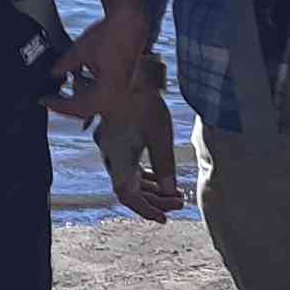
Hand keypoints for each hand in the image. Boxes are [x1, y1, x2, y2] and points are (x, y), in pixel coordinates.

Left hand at [51, 3, 154, 121]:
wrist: (131, 21)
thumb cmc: (111, 35)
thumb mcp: (80, 50)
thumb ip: (64, 65)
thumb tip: (54, 73)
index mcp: (108, 93)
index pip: (79, 108)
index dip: (59, 106)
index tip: (45, 101)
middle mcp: (117, 95)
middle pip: (87, 109)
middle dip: (67, 103)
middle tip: (50, 99)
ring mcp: (121, 89)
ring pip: (94, 101)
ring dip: (78, 95)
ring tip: (61, 88)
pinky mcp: (123, 81)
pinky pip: (102, 91)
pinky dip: (88, 87)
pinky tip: (77, 78)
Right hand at [93, 75, 182, 222]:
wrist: (127, 72)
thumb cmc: (143, 102)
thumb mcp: (160, 135)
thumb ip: (164, 166)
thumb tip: (170, 192)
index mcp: (118, 156)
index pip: (127, 194)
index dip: (144, 209)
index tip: (162, 217)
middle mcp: (110, 154)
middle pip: (129, 188)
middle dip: (154, 200)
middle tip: (179, 203)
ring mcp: (111, 146)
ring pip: (129, 177)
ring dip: (151, 188)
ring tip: (176, 194)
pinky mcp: (115, 138)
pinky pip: (128, 164)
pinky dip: (145, 175)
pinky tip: (162, 178)